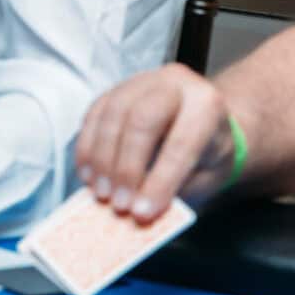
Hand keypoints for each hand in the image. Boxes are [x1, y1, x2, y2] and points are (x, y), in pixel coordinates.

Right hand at [73, 64, 237, 222]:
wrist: (204, 126)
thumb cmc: (206, 156)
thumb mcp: (204, 178)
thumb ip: (175, 192)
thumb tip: (136, 212)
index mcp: (207, 105)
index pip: (181, 142)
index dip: (160, 181)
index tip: (142, 213)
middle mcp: (176, 83)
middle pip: (143, 118)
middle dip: (126, 166)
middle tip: (119, 204)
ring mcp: (143, 81)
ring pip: (113, 113)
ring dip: (102, 159)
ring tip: (101, 194)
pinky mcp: (117, 89)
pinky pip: (95, 114)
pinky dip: (87, 148)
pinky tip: (89, 176)